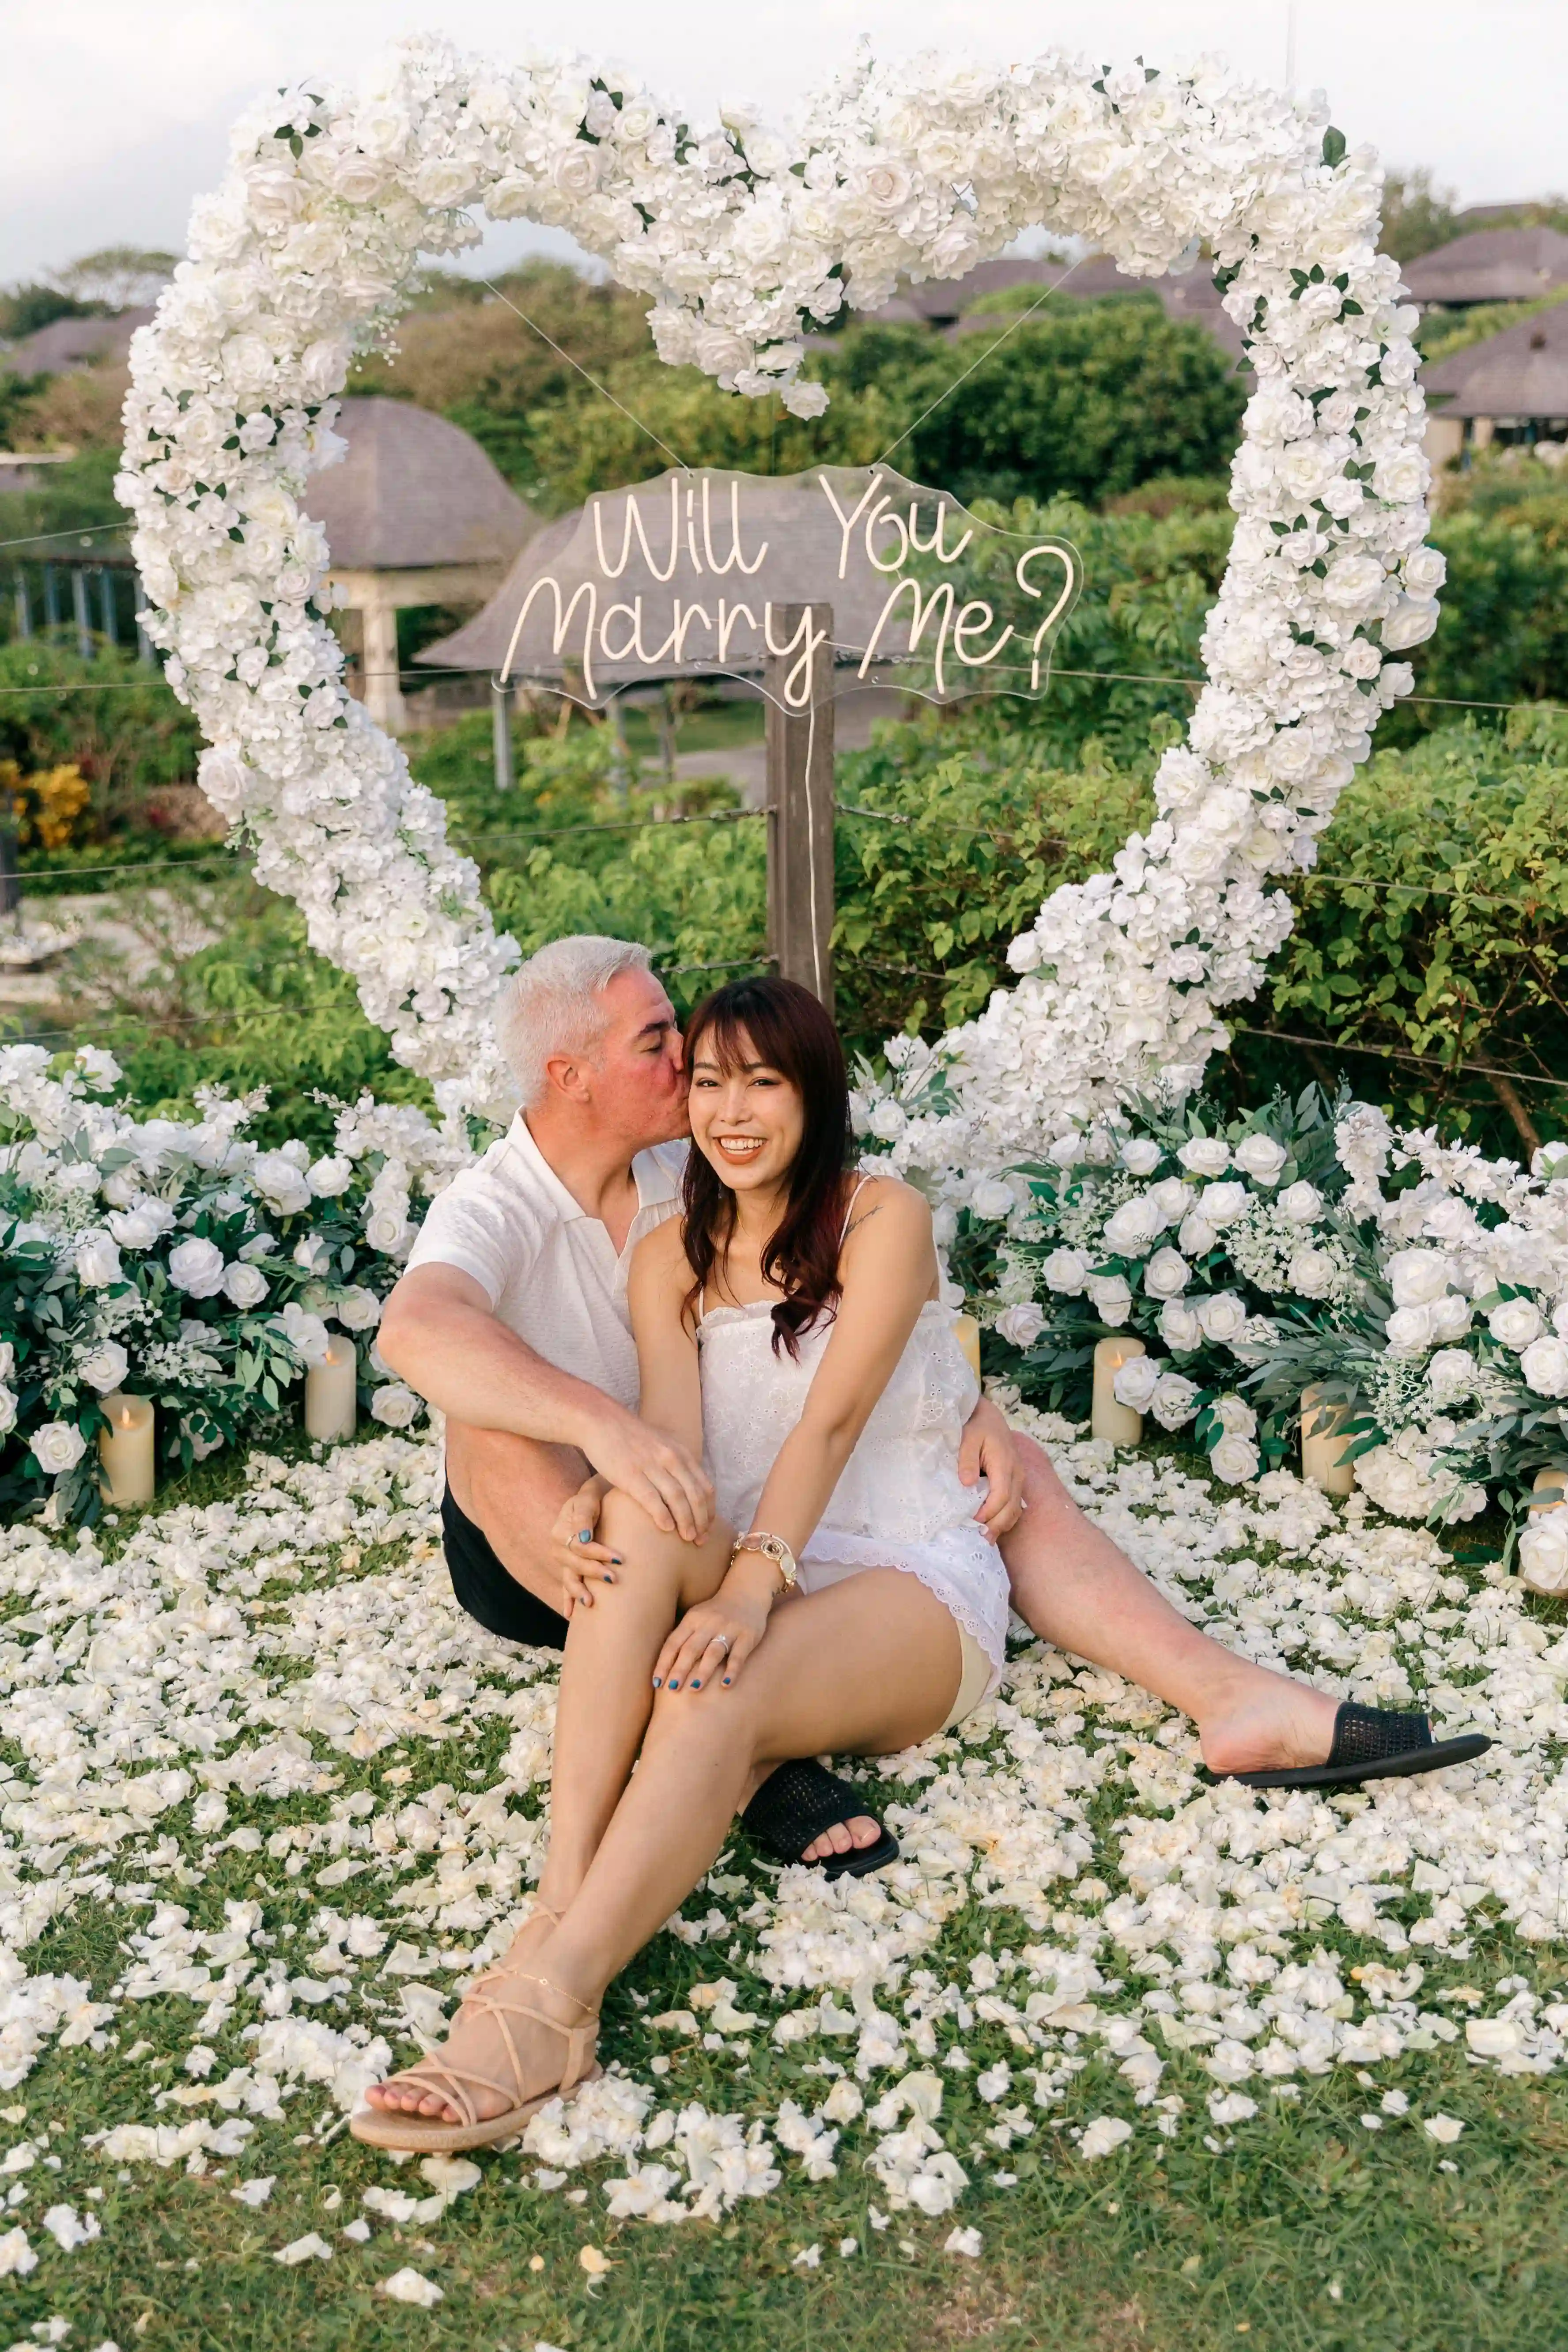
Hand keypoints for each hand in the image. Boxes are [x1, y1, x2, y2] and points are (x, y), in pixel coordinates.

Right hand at [549, 1476, 615, 1611]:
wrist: (592, 1497)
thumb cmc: (594, 1497)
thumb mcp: (588, 1498)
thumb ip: (585, 1515)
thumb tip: (584, 1538)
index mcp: (561, 1528)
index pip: (579, 1547)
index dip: (598, 1553)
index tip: (619, 1558)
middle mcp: (558, 1545)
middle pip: (574, 1564)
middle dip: (593, 1572)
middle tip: (613, 1579)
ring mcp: (562, 1558)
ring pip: (568, 1578)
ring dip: (578, 1591)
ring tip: (590, 1603)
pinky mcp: (567, 1566)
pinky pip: (565, 1584)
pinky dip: (567, 1598)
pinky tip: (570, 1614)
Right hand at [589, 1412, 713, 1543]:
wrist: (600, 1420)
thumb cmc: (629, 1436)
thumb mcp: (661, 1445)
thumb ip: (675, 1463)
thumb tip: (686, 1488)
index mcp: (680, 1452)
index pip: (705, 1486)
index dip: (710, 1510)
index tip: (708, 1527)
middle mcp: (671, 1458)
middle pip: (695, 1495)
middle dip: (701, 1520)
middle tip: (701, 1540)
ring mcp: (651, 1465)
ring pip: (678, 1499)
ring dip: (686, 1522)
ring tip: (688, 1538)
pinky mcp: (630, 1474)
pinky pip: (652, 1498)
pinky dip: (663, 1516)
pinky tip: (666, 1529)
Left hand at [653, 1562, 776, 1692]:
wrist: (746, 1593)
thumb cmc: (715, 1613)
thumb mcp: (696, 1618)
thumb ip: (683, 1638)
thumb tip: (664, 1667)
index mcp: (692, 1620)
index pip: (673, 1644)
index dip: (664, 1664)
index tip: (656, 1683)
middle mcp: (708, 1623)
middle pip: (691, 1649)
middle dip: (680, 1670)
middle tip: (672, 1689)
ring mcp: (729, 1629)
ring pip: (713, 1652)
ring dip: (703, 1671)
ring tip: (694, 1688)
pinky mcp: (747, 1636)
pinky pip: (738, 1656)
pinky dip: (731, 1670)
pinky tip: (725, 1684)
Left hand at [957, 1393, 1025, 1540]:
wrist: (988, 1416)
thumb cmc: (976, 1425)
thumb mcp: (968, 1437)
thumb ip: (967, 1459)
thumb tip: (967, 1483)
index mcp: (1004, 1463)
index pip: (1001, 1495)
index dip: (988, 1512)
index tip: (972, 1521)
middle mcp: (1016, 1473)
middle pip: (1012, 1508)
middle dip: (996, 1525)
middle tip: (980, 1539)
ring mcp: (1018, 1478)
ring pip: (1016, 1509)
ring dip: (1002, 1525)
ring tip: (985, 1538)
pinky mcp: (1015, 1481)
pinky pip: (1015, 1505)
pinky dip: (1005, 1518)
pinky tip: (991, 1526)